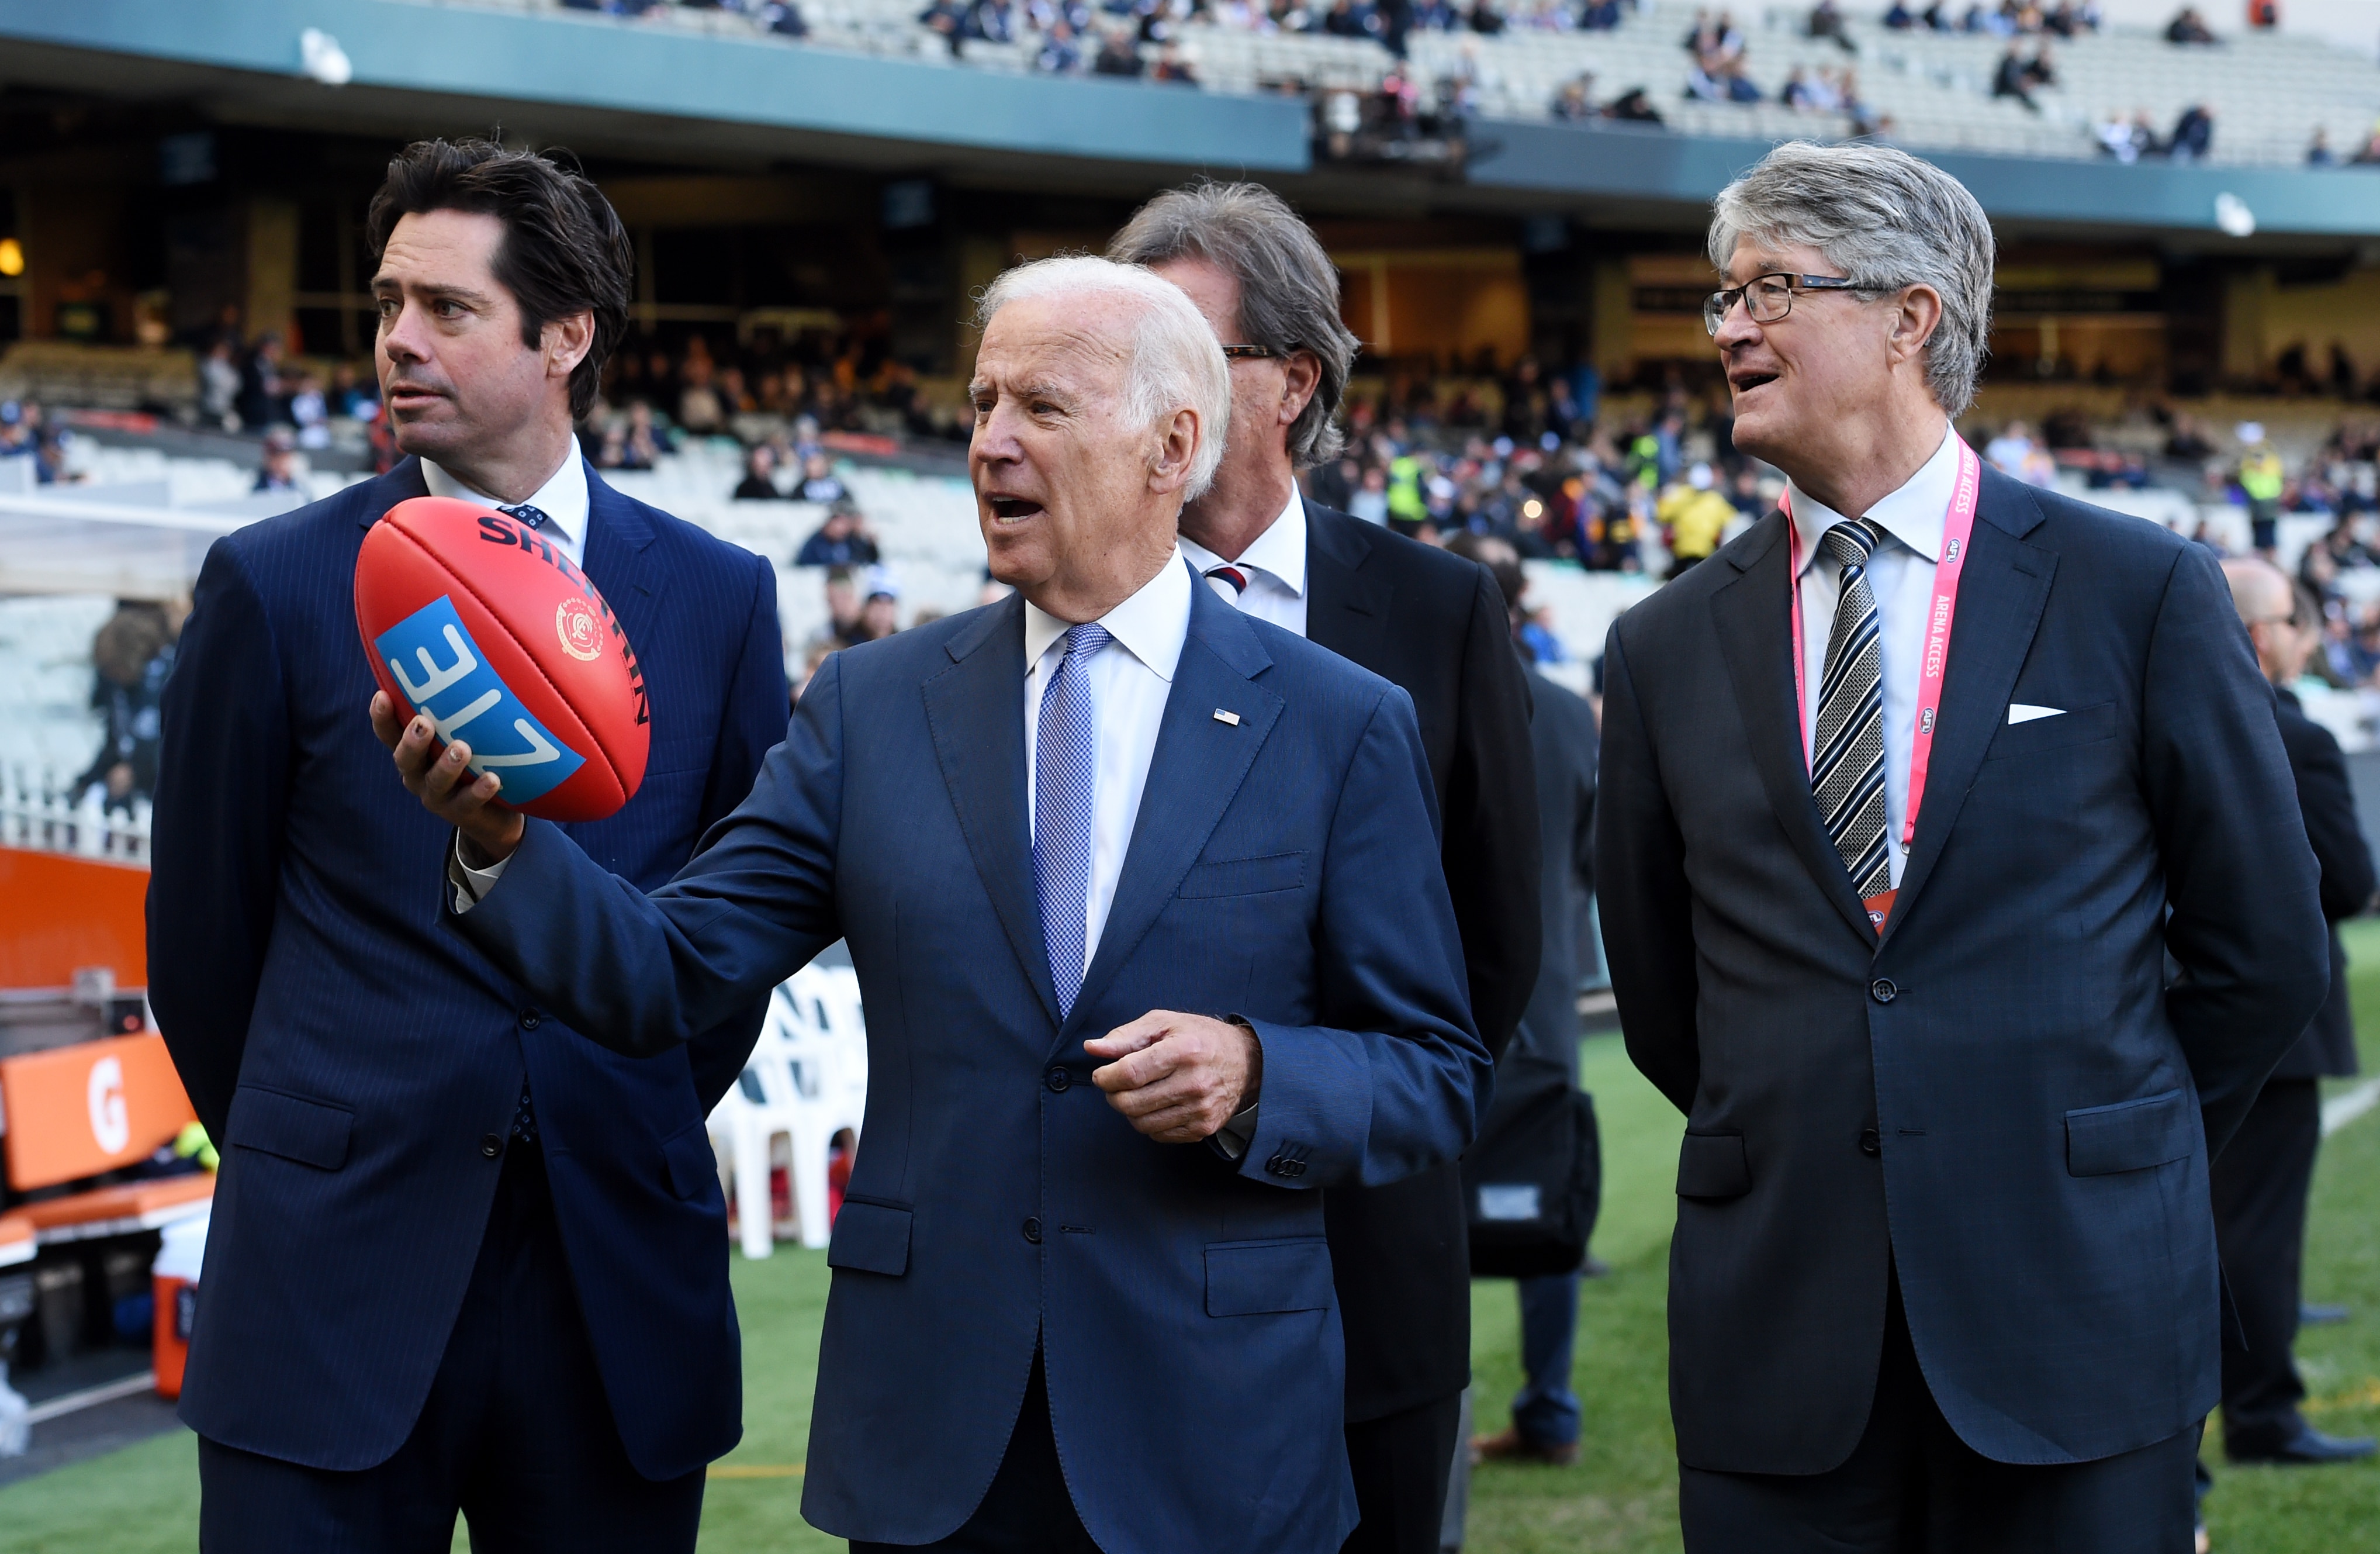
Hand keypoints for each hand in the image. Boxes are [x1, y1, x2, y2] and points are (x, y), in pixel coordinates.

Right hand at [370, 691, 526, 863]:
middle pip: (404, 759)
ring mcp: (439, 797)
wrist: (493, 815)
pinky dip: (479, 790)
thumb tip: (476, 642)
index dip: (382, 717)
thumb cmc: (475, 760)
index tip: (382, 694)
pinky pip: (469, 804)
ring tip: (462, 748)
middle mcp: (419, 774)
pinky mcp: (463, 814)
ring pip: (435, 782)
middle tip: (423, 723)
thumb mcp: (465, 731)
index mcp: (413, 752)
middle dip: (412, 741)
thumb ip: (461, 703)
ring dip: (447, 765)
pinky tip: (493, 778)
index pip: (389, 733)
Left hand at [1085, 1011, 1260, 1143]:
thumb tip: (1092, 1048)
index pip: (1130, 1074)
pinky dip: (1149, 1122)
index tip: (1101, 1075)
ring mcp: (1200, 1109)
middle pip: (1132, 1103)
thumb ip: (1125, 1036)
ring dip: (1130, 1110)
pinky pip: (1159, 1135)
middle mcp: (1194, 1083)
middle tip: (1116, 1085)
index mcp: (1183, 1051)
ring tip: (1137, 1093)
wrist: (1246, 1061)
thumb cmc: (1200, 1037)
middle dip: (1113, 1095)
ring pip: (1142, 1123)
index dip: (1105, 1077)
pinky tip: (1156, 1104)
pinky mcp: (1203, 1128)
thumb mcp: (1164, 1023)